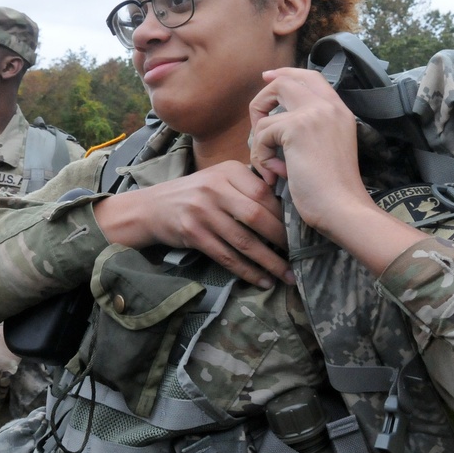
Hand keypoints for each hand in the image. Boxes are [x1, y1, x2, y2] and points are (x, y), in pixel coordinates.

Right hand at [95, 160, 290, 288]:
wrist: (152, 208)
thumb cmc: (195, 194)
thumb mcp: (219, 178)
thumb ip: (248, 185)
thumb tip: (290, 204)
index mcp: (228, 171)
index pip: (264, 192)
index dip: (285, 214)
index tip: (301, 231)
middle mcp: (214, 188)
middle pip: (256, 217)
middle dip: (282, 240)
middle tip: (301, 256)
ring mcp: (202, 211)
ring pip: (244, 241)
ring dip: (269, 262)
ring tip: (288, 275)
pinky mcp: (193, 234)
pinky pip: (227, 257)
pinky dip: (248, 271)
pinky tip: (263, 281)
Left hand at [248, 68, 427, 273]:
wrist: (343, 207)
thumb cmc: (334, 190)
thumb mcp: (328, 149)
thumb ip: (311, 130)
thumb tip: (278, 122)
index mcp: (339, 110)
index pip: (310, 76)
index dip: (286, 74)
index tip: (268, 78)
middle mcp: (328, 106)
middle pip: (284, 80)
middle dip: (262, 100)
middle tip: (256, 121)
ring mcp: (313, 113)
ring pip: (265, 111)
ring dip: (259, 142)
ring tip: (272, 167)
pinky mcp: (296, 127)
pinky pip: (261, 134)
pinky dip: (261, 156)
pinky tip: (277, 174)